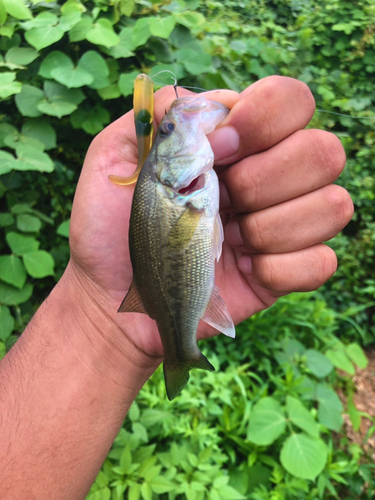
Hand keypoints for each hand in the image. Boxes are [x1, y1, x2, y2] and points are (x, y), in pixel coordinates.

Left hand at [68, 76, 352, 361]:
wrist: (112, 298)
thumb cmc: (109, 229)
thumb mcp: (113, 160)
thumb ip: (157, 117)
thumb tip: (212, 105)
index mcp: (234, 142)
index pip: (290, 100)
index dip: (263, 121)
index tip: (217, 153)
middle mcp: (268, 176)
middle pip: (324, 151)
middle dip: (266, 179)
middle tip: (222, 201)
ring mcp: (282, 224)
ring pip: (334, 205)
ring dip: (272, 227)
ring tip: (229, 242)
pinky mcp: (287, 271)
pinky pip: (322, 262)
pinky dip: (281, 269)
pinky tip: (245, 271)